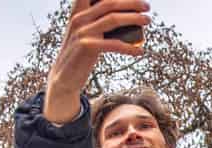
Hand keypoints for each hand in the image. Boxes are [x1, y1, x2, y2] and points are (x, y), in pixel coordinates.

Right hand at [45, 0, 150, 123]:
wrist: (64, 77)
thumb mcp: (83, 34)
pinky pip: (114, 44)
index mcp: (77, 12)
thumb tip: (123, 18)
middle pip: (109, 3)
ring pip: (113, 19)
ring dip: (134, 18)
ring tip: (147, 20)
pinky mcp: (87, 47)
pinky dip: (129, 47)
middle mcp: (78, 19)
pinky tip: (140, 51)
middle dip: (131, 2)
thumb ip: (95, 23)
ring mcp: (82, 32)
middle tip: (147, 6)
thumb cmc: (79, 55)